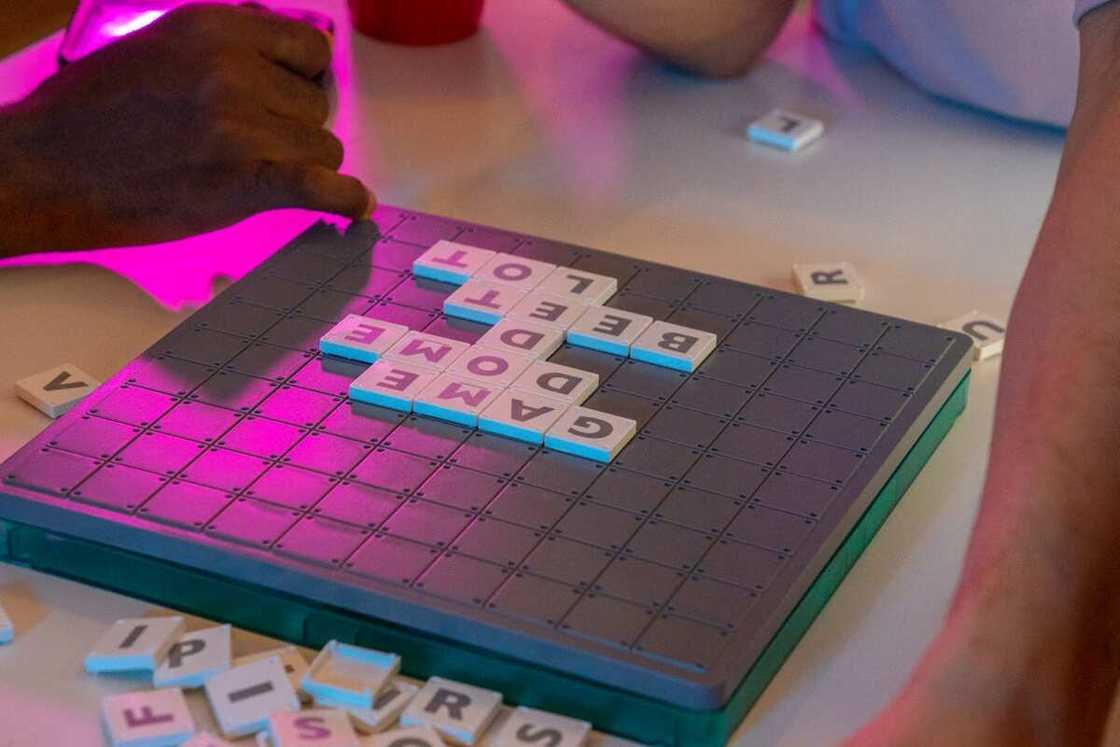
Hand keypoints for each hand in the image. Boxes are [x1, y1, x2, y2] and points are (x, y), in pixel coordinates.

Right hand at [0, 3, 372, 255]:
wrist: (45, 168)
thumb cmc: (95, 111)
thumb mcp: (162, 46)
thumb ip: (228, 50)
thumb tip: (286, 65)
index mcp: (215, 26)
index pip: (311, 51)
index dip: (304, 82)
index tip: (290, 104)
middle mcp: (234, 67)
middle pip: (318, 106)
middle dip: (294, 129)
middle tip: (249, 147)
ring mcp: (240, 123)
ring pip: (323, 149)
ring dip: (299, 166)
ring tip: (249, 174)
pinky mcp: (242, 179)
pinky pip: (321, 187)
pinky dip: (344, 200)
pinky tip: (355, 208)